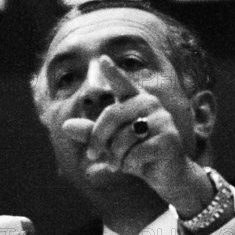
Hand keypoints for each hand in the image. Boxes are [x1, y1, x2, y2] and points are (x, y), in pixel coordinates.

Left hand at [62, 55, 213, 217]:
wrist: (168, 175)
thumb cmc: (137, 154)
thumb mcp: (110, 143)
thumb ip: (90, 133)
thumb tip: (65, 126)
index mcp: (136, 101)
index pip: (122, 84)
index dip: (113, 73)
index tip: (102, 60)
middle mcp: (150, 105)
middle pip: (111, 115)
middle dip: (97, 139)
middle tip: (91, 155)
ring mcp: (162, 121)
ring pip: (123, 137)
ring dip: (115, 156)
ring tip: (119, 163)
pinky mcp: (168, 140)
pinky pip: (135, 153)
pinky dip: (129, 164)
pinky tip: (137, 166)